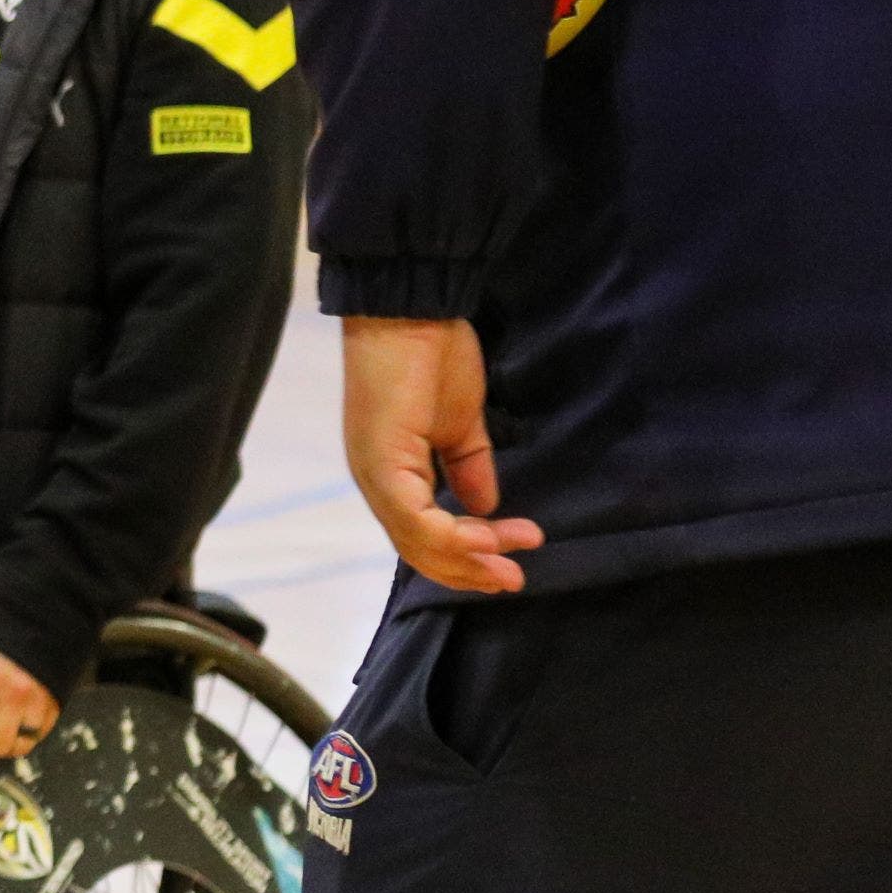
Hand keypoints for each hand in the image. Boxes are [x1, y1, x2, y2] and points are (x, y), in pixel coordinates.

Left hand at [341, 316, 542, 593]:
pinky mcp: (382, 464)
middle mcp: (377, 482)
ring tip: (513, 561)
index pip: (424, 536)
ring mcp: (376, 475)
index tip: (515, 559)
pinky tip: (490, 537)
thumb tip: (486, 508)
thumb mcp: (460, 424)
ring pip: (417, 543)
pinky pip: (415, 519)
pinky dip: (453, 536)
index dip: (467, 556)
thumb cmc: (431, 356)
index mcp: (393, 474)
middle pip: (419, 551)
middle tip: (515, 580)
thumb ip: (469, 467)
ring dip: (469, 558)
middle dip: (470, 571)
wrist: (411, 311)